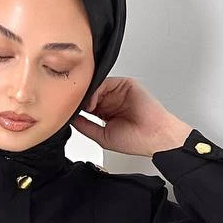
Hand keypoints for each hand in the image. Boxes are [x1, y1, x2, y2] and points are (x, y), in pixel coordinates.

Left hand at [70, 76, 192, 157]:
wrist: (155, 137)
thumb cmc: (135, 140)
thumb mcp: (101, 136)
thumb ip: (85, 126)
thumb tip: (70, 120)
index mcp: (106, 113)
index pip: (87, 106)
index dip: (77, 109)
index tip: (68, 114)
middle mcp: (112, 101)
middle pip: (90, 94)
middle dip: (81, 101)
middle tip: (72, 108)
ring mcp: (118, 92)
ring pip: (97, 87)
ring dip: (88, 96)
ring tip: (85, 108)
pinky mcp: (126, 84)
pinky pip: (106, 82)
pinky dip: (96, 90)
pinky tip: (93, 103)